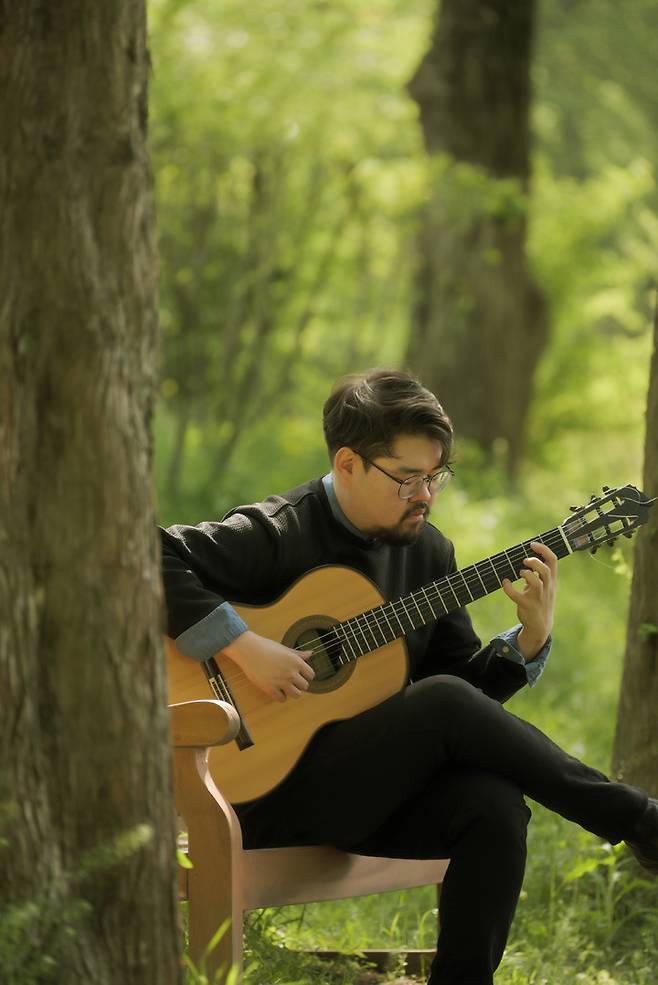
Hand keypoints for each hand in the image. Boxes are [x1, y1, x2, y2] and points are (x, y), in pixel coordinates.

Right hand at [223, 631, 314, 701]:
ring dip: (292, 692)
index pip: (311, 675)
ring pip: (296, 695)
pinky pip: (282, 699)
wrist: (249, 650)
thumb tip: (311, 653)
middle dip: (299, 684)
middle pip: (305, 686)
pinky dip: (280, 696)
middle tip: (291, 680)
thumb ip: (299, 654)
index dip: (305, 675)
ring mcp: (281, 682)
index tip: (299, 674)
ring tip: (285, 686)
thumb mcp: (285, 649)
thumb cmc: (266, 647)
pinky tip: (276, 689)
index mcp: (296, 662)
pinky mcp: (270, 689)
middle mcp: (291, 673)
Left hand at [502, 541, 556, 660]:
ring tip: (520, 573)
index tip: (532, 544)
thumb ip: (538, 573)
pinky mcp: (526, 606)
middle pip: (546, 571)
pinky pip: (517, 596)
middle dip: (535, 562)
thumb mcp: (544, 586)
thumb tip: (527, 558)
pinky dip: (509, 588)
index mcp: (551, 581)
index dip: (543, 550)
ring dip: (527, 574)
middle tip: (525, 560)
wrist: (540, 626)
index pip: (553, 560)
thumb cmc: (540, 601)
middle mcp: (546, 588)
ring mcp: (537, 598)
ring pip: (537, 583)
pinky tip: (505, 582)